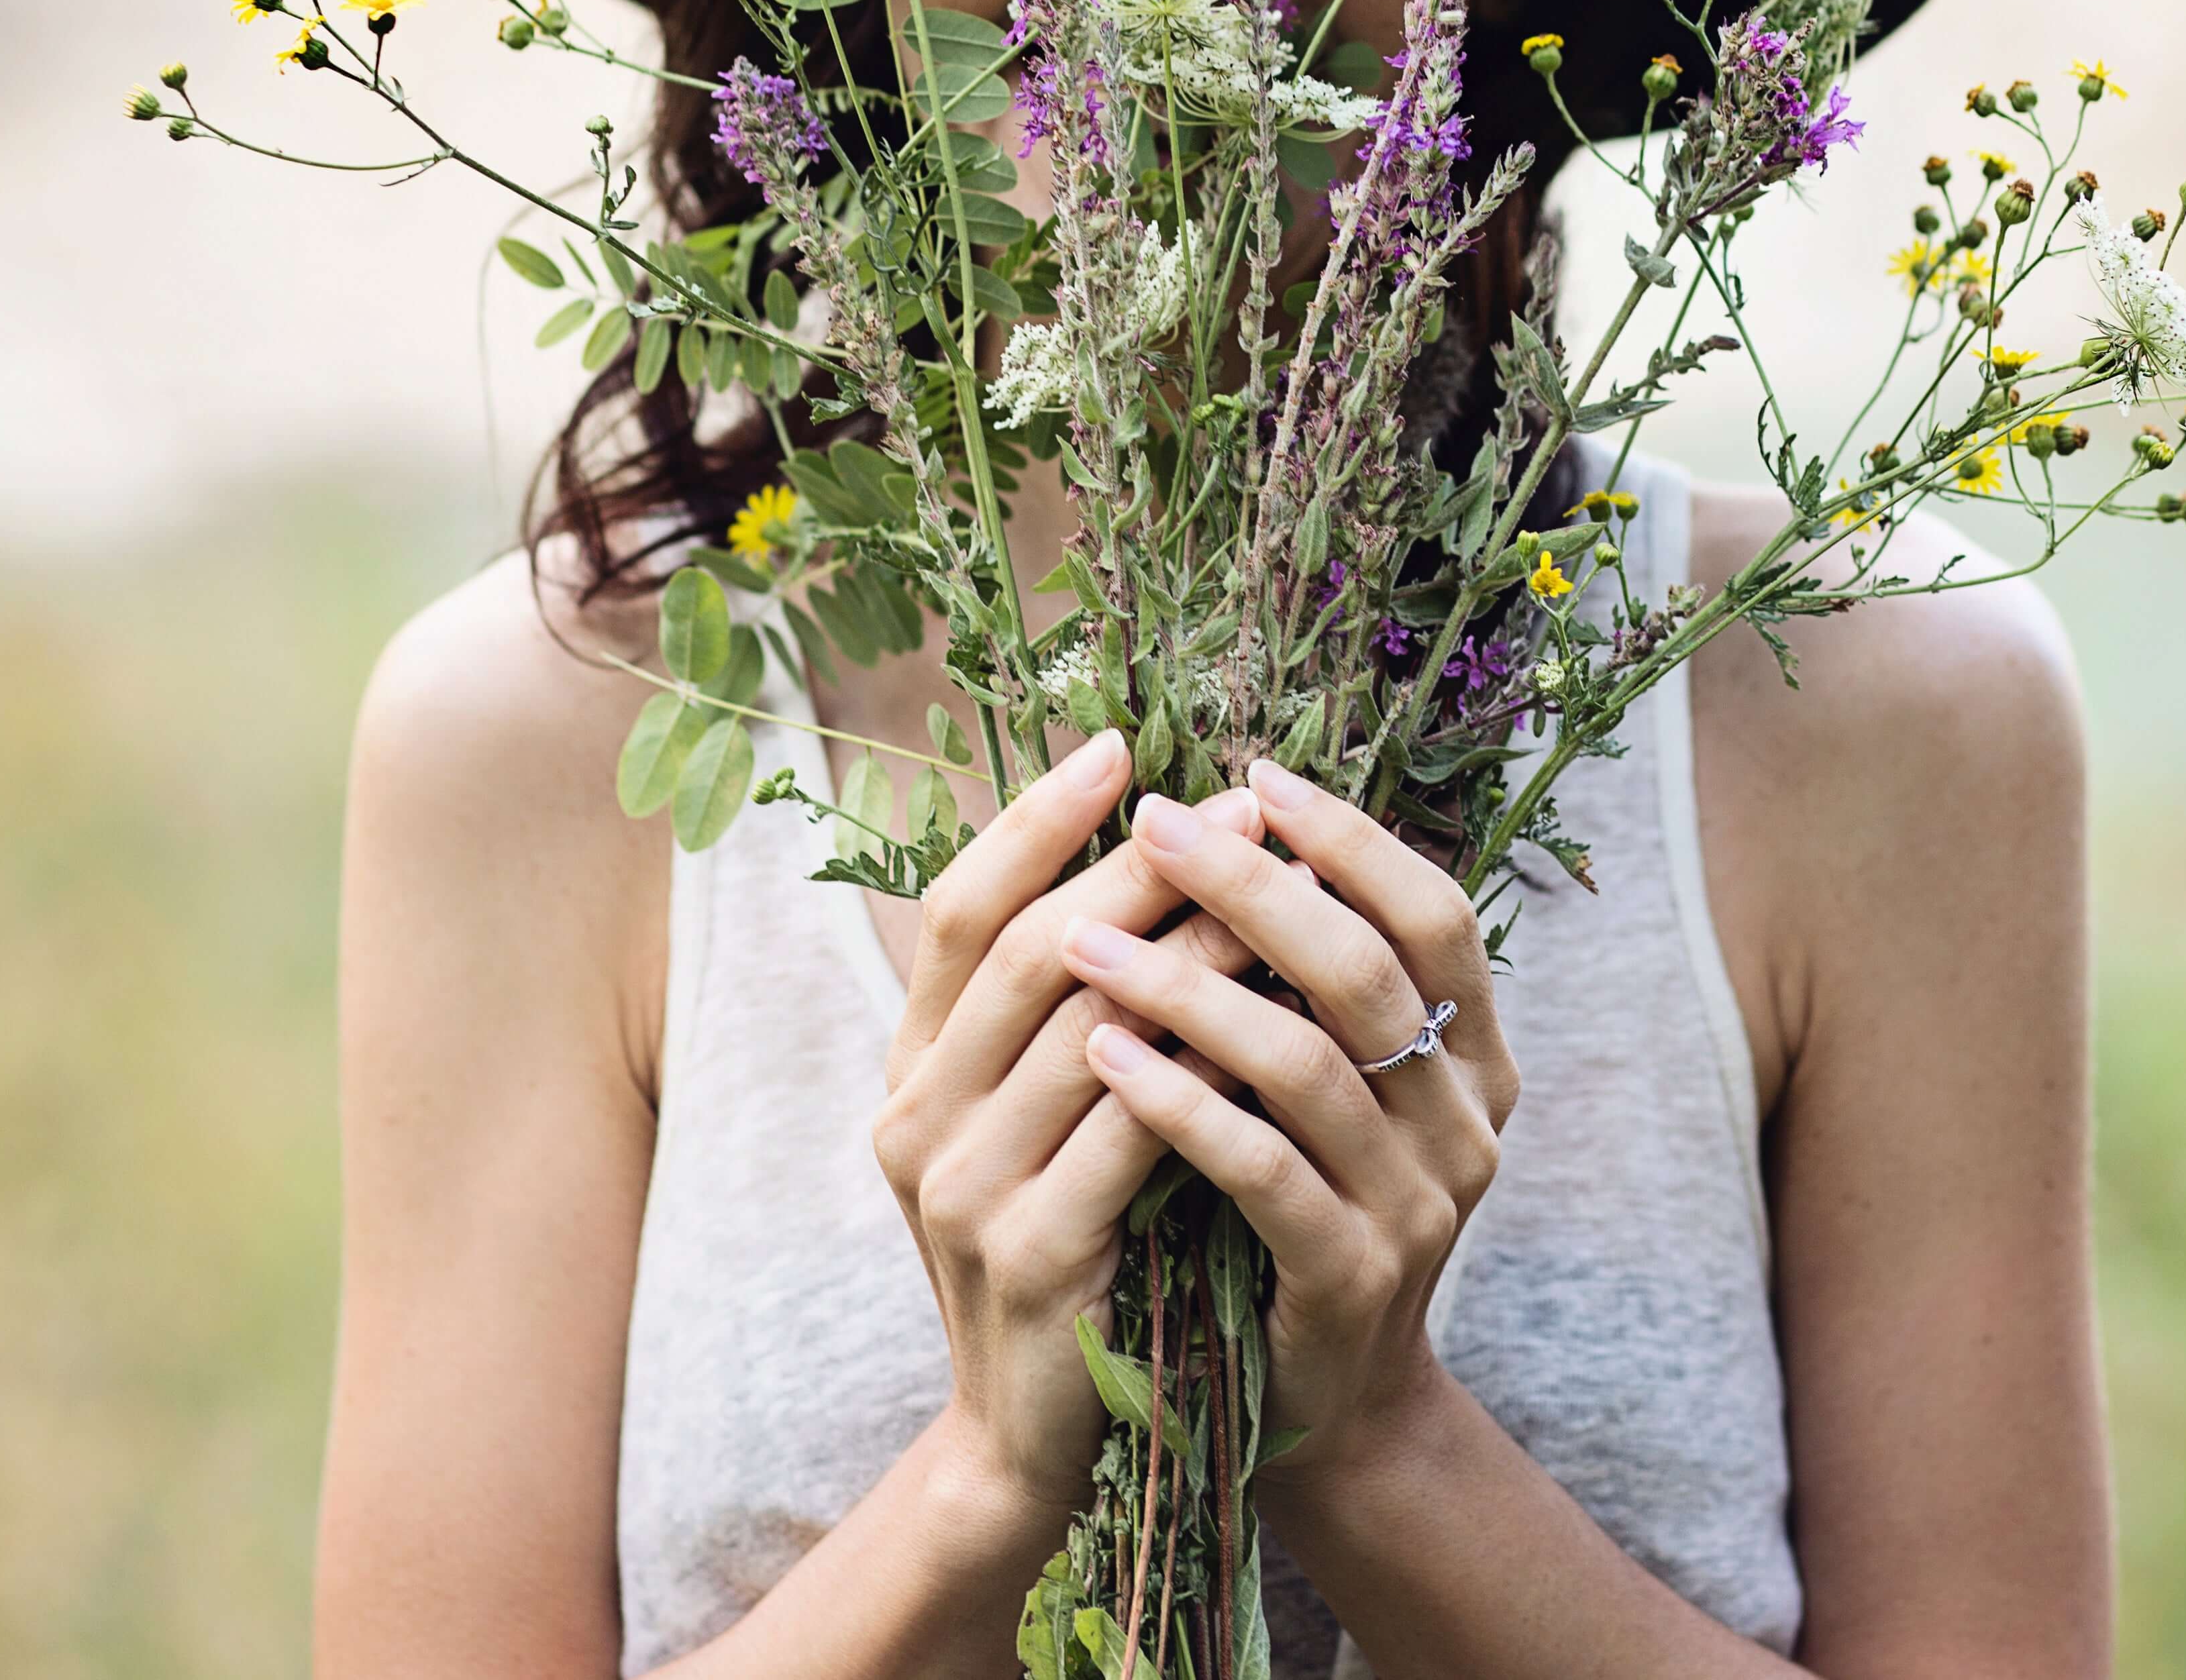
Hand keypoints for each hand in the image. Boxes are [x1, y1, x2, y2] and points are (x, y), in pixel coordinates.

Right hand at [871, 731, 1265, 1521]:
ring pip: (1088, 1028)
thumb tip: (1155, 856)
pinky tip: (1273, 1022)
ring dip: (1189, 949)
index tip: (1117, 744)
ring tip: (1273, 889)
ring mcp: (963, 1189)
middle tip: (1236, 805)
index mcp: (912, 1066)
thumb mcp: (1033, 1117)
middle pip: (1030, 948)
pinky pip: (1131, 1132)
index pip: (957, 906)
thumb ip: (1064, 1005)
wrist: (1032, 1441)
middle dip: (1139, 865)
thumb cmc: (1061, 1245)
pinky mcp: (1032, 1257)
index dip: (1032, 819)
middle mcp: (917, 1115)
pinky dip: (1202, 1068)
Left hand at [1056, 759, 1518, 1477]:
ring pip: (1305, 1063)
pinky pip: (1259, 1168)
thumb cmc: (1293, 1201)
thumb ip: (1307, 976)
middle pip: (1366, 970)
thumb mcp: (1324, 1081)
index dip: (1351, 840)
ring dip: (1186, 987)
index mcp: (1474, 1055)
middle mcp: (1466, 1121)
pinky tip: (1100, 1053)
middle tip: (1154, 825)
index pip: (1434, 913)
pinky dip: (1176, 1101)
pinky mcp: (1350, 1276)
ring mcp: (1418, 1205)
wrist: (1313, 1401)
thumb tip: (1233, 819)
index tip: (1254, 776)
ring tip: (1083, 940)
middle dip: (1252, 886)